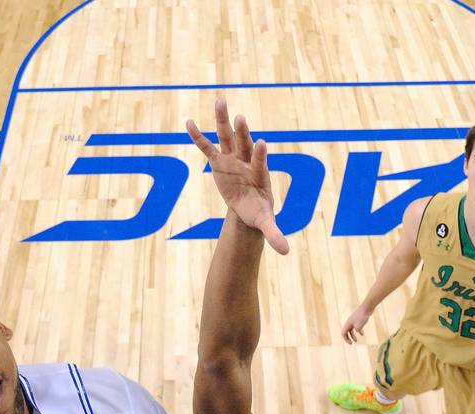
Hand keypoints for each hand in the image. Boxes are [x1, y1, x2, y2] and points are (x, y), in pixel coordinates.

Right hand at [186, 98, 288, 254]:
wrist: (248, 206)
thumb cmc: (259, 212)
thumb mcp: (266, 224)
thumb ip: (275, 234)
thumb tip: (286, 253)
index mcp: (259, 175)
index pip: (260, 162)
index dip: (260, 153)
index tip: (261, 142)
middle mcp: (246, 162)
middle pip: (244, 143)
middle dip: (243, 131)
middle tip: (241, 117)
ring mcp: (232, 159)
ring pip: (227, 137)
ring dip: (222, 120)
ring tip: (220, 100)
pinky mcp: (219, 162)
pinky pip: (207, 147)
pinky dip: (197, 136)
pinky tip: (188, 122)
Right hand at [341, 306, 371, 343]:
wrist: (367, 308)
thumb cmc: (362, 316)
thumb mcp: (359, 325)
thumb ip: (357, 329)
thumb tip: (358, 330)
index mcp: (348, 324)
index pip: (343, 333)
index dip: (346, 339)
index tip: (351, 343)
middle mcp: (349, 322)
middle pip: (346, 332)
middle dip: (348, 338)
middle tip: (352, 343)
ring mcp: (354, 321)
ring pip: (351, 330)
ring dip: (352, 335)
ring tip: (356, 340)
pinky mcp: (358, 319)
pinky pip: (356, 327)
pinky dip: (358, 331)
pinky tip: (362, 334)